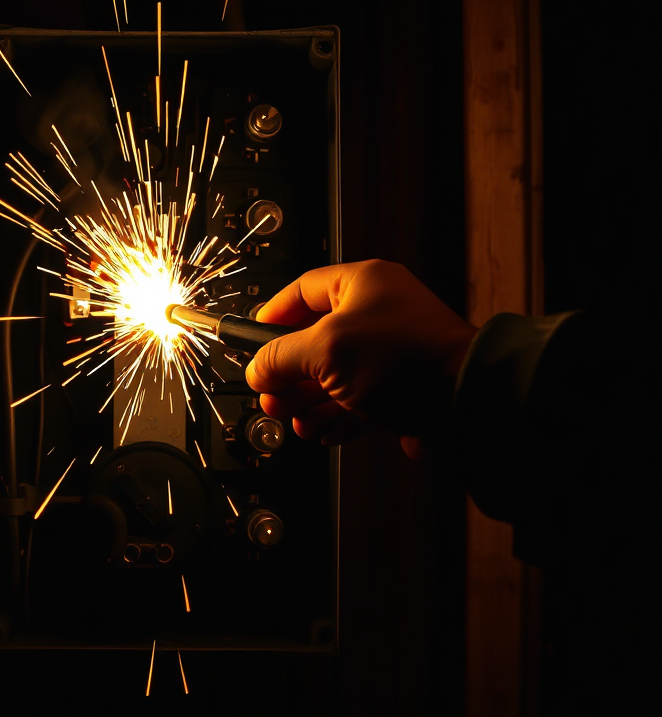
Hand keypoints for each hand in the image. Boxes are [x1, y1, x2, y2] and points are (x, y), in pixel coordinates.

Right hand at [244, 260, 477, 460]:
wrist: (464, 403)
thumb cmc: (408, 359)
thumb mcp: (325, 349)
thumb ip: (279, 357)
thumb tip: (256, 369)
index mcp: (363, 285)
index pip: (303, 290)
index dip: (273, 314)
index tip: (252, 337)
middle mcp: (377, 315)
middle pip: (312, 341)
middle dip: (287, 373)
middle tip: (270, 392)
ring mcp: (389, 355)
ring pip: (331, 377)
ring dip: (306, 402)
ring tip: (293, 418)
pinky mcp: (398, 390)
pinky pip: (354, 402)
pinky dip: (333, 418)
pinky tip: (320, 431)